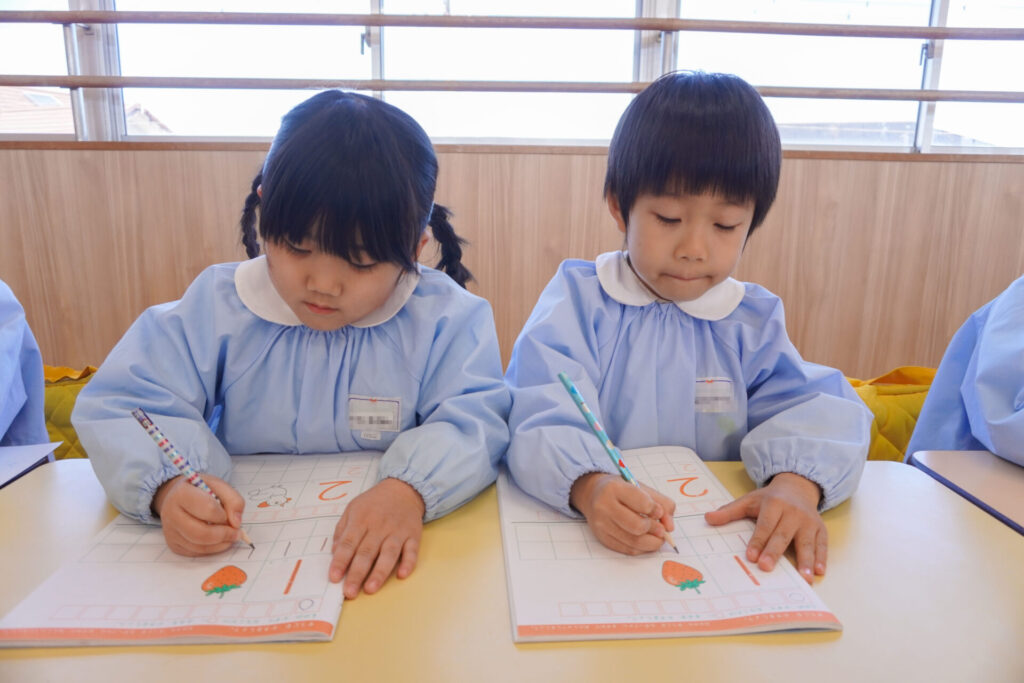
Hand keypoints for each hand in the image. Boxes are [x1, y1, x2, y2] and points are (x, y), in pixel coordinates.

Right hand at [152, 474, 244, 555]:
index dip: (224, 515)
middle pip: (201, 533)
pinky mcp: (173, 545)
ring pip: (199, 546)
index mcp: (182, 493)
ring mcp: (170, 531)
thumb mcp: (219, 486)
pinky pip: (196, 553)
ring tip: (230, 536)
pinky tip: (218, 540)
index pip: (208, 509)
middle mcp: (170, 513)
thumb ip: (233, 500)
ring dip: (220, 544)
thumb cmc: (201, 491)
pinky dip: (212, 549)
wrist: (179, 497)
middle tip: (237, 533)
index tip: (231, 516)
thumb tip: (236, 523)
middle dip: (224, 535)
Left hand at [328, 477, 425, 598]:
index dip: (340, 561)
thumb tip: (334, 552)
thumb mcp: (353, 509)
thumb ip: (342, 530)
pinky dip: (408, 563)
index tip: (334, 578)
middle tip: (349, 592)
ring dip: (379, 572)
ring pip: (388, 554)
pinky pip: (412, 550)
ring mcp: (397, 531)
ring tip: (370, 589)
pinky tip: (402, 575)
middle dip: (357, 573)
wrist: (403, 489)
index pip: (349, 543)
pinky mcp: (413, 535)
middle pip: (366, 552)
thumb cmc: (374, 503)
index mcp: (361, 519)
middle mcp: (379, 526)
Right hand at [570, 472, 675, 554]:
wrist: (593, 494)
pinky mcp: (602, 538)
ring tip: (657, 536)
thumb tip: (670, 527)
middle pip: (638, 526)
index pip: (643, 504)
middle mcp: (604, 506)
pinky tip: (645, 540)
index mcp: (614, 488)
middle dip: (655, 530)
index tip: (658, 511)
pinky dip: (642, 548)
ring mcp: (601, 524)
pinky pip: (628, 549)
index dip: (656, 511)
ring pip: (634, 542)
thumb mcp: (641, 488)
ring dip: (652, 542)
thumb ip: (662, 503)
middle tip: (661, 529)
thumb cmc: (621, 490)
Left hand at [704, 472, 824, 583]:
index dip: (758, 540)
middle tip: (767, 567)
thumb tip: (707, 518)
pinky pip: (822, 543)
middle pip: (783, 535)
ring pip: (806, 542)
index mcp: (774, 504)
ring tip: (805, 577)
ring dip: (806, 560)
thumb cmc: (770, 498)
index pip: (765, 525)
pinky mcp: (820, 529)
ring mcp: (809, 521)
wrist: (797, 486)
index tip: (750, 556)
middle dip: (775, 552)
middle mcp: (793, 513)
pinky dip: (822, 557)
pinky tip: (820, 571)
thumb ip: (729, 511)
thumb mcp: (749, 500)